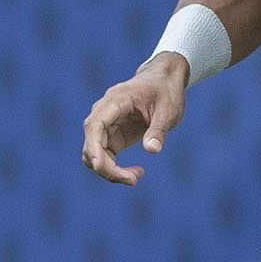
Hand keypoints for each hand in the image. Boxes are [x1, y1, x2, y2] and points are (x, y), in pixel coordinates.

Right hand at [81, 56, 188, 186]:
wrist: (164, 82)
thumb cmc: (165, 92)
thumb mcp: (168, 110)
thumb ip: (158, 130)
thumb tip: (152, 150)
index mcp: (115, 100)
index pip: (95, 125)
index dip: (93, 147)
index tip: (99, 166)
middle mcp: (104, 113)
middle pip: (92, 143)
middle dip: (106, 167)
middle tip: (134, 180)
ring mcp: (106, 125)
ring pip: (94, 154)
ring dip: (109, 171)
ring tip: (136, 177)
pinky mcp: (112, 136)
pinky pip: (104, 157)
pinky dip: (115, 169)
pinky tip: (136, 172)